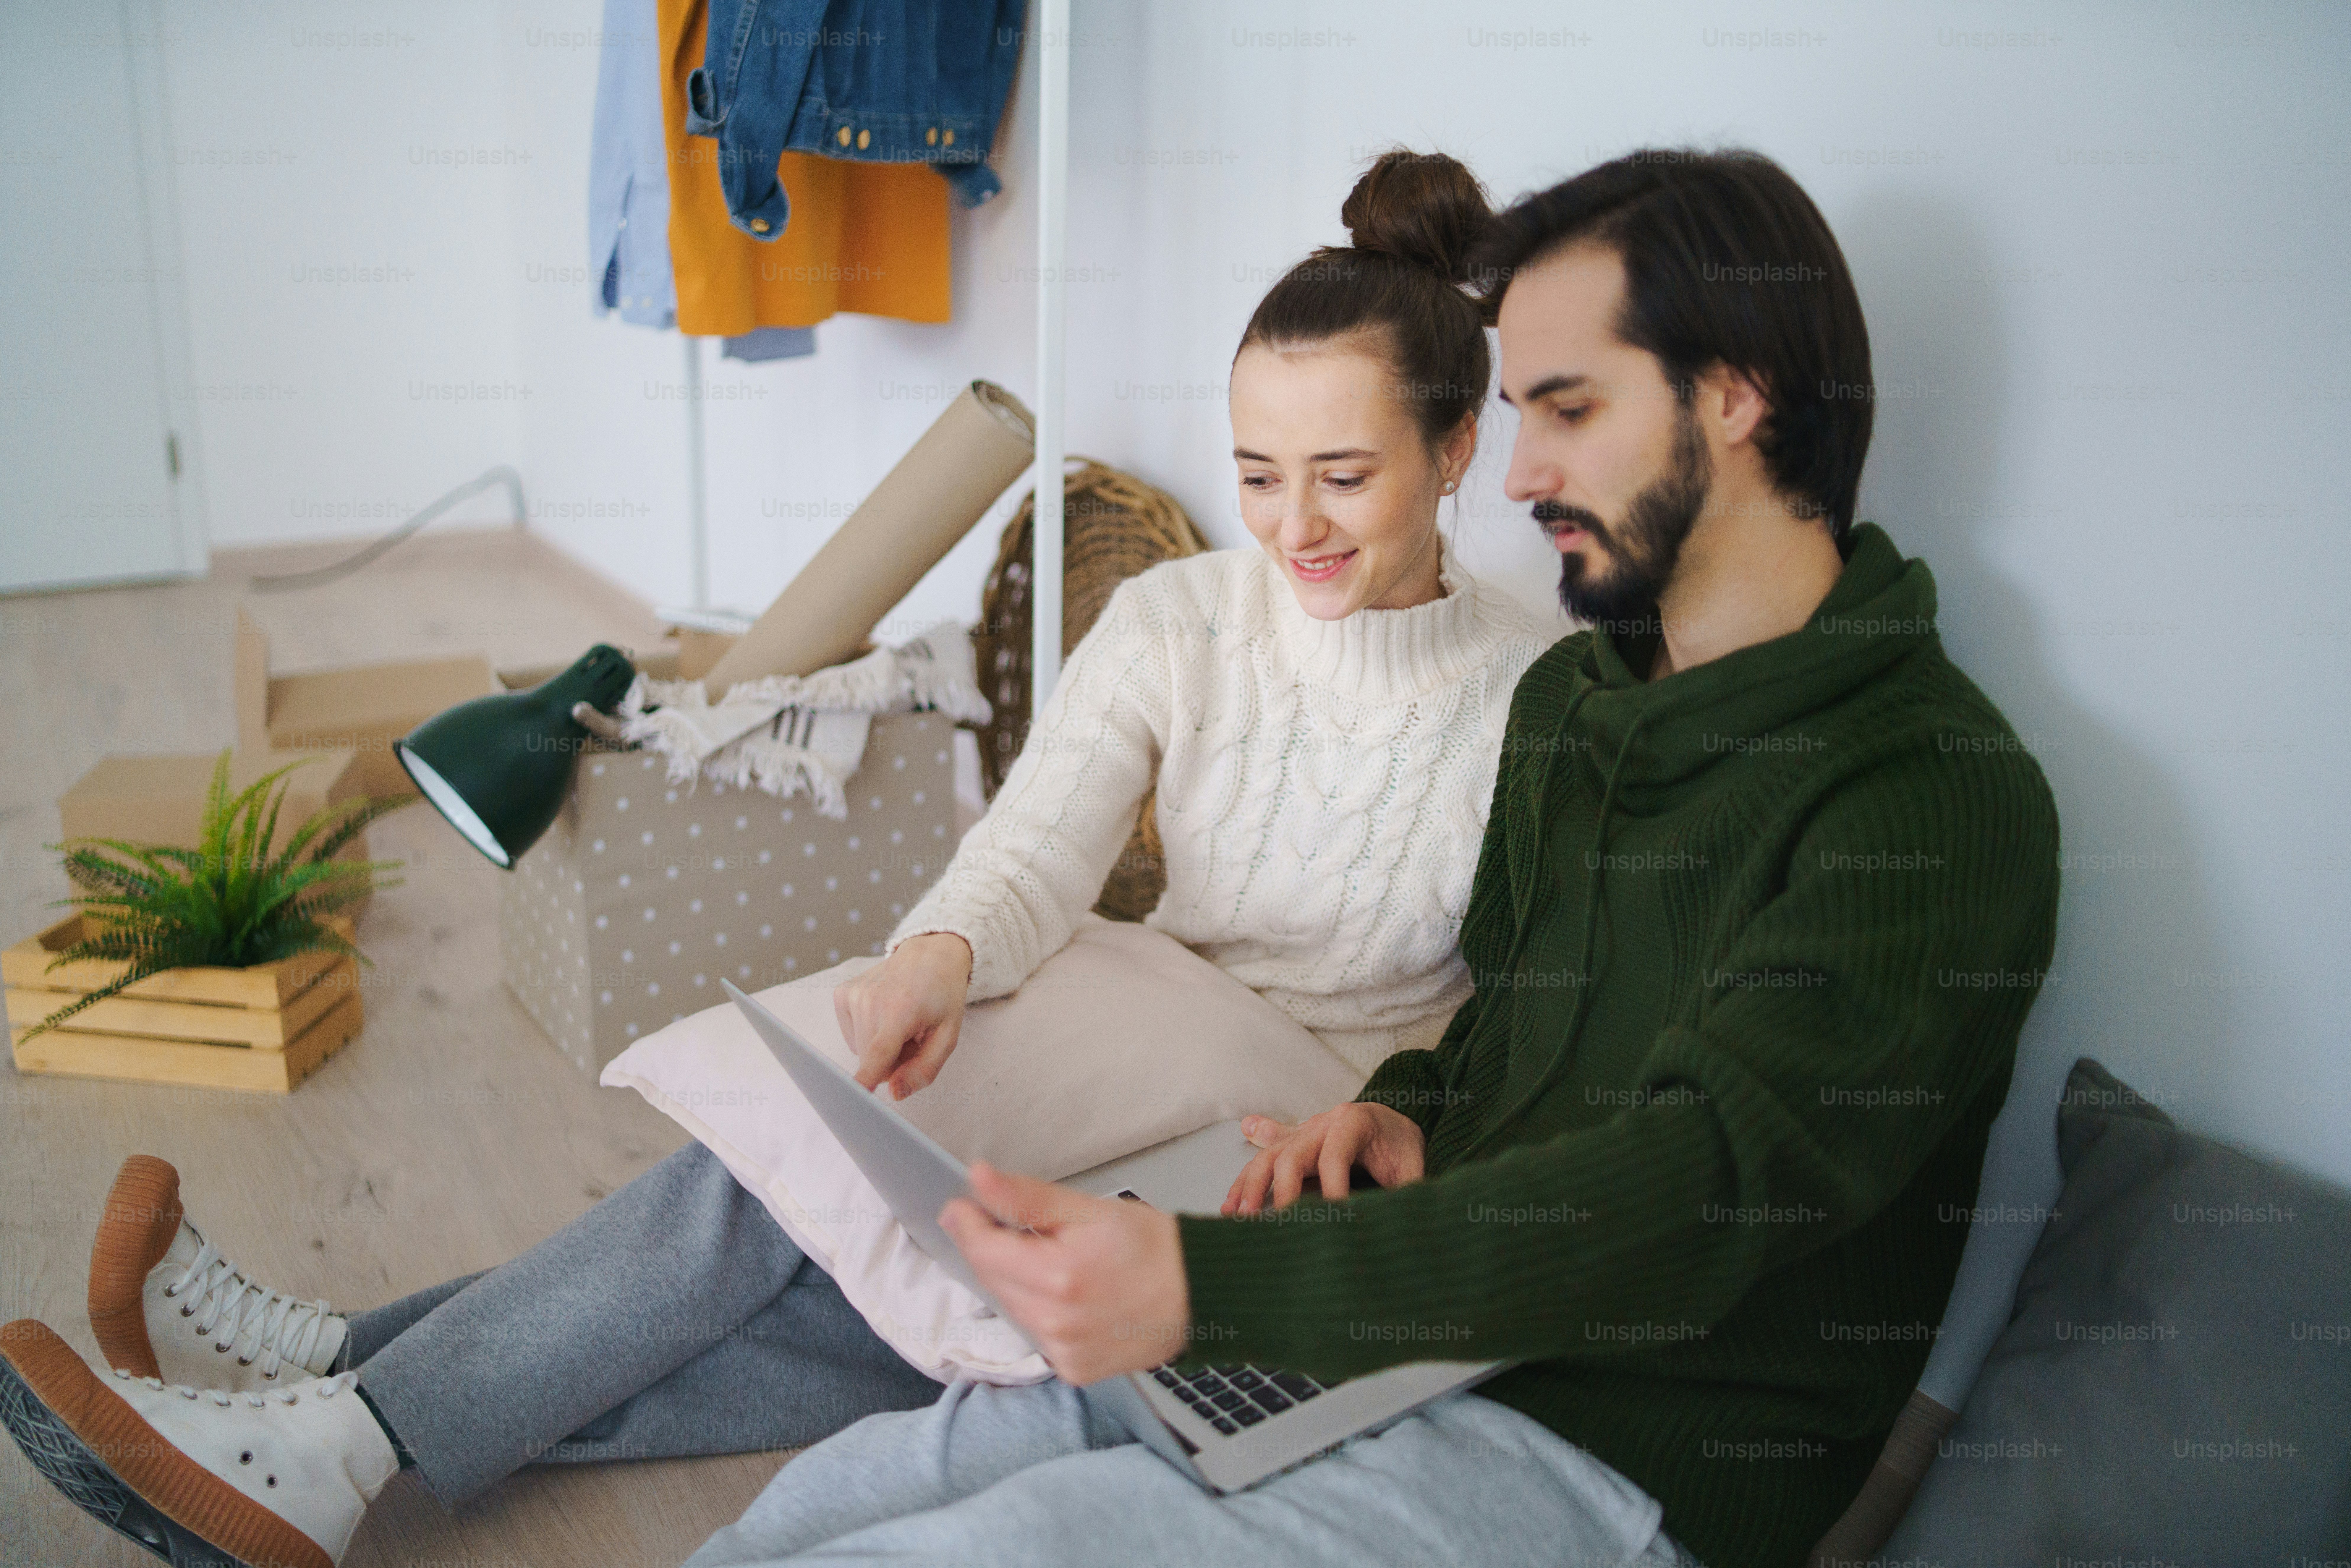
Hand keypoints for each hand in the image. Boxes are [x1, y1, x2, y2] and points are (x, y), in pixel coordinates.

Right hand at [834, 932, 971, 1098]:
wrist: (930, 955)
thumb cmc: (942, 997)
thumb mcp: (948, 1036)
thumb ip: (925, 1069)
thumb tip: (895, 1094)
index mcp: (902, 1010)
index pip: (877, 1053)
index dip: (864, 1079)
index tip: (849, 1096)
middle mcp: (872, 1000)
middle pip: (871, 1060)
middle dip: (891, 1061)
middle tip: (912, 1037)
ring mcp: (854, 995)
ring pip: (860, 1050)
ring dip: (881, 1048)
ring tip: (900, 1024)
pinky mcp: (842, 994)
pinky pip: (851, 1036)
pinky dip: (868, 1033)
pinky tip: (883, 1015)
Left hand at [940, 1164, 1189, 1384]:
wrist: (1200, 1292)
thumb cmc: (1153, 1247)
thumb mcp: (1088, 1209)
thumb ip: (1026, 1198)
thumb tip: (978, 1180)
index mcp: (1058, 1277)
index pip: (983, 1251)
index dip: (967, 1223)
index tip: (960, 1205)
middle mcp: (1056, 1323)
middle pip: (993, 1279)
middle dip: (994, 1249)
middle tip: (1010, 1224)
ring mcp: (1064, 1352)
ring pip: (1012, 1307)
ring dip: (1018, 1280)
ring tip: (1056, 1260)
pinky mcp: (1075, 1369)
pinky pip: (1037, 1334)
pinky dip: (1041, 1311)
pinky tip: (1069, 1294)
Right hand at [1222, 1102, 1425, 1214]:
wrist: (1390, 1120)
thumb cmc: (1400, 1145)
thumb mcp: (1412, 1164)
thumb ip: (1408, 1189)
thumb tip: (1405, 1222)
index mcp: (1353, 1122)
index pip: (1335, 1157)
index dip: (1335, 1189)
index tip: (1338, 1221)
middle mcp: (1321, 1123)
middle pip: (1292, 1154)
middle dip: (1284, 1190)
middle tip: (1281, 1223)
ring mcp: (1301, 1132)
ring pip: (1268, 1157)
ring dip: (1252, 1187)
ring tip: (1240, 1216)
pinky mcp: (1290, 1144)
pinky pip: (1261, 1160)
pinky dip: (1245, 1182)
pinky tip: (1230, 1205)